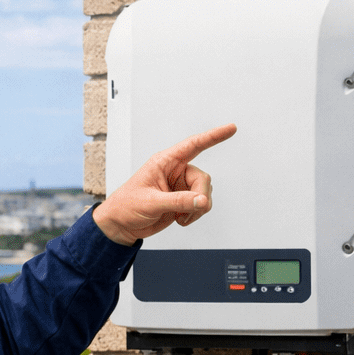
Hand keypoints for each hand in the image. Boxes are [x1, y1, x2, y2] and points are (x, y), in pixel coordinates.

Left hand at [92, 123, 236, 244]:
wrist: (121, 225)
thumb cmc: (127, 206)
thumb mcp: (151, 203)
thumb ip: (178, 201)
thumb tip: (202, 202)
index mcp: (164, 162)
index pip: (193, 145)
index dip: (213, 136)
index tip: (231, 128)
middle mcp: (175, 172)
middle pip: (203, 178)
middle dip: (200, 196)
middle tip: (189, 211)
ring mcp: (180, 187)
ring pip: (204, 193)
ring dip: (197, 208)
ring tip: (179, 216)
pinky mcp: (183, 201)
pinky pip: (201, 205)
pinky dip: (195, 215)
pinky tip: (179, 219)